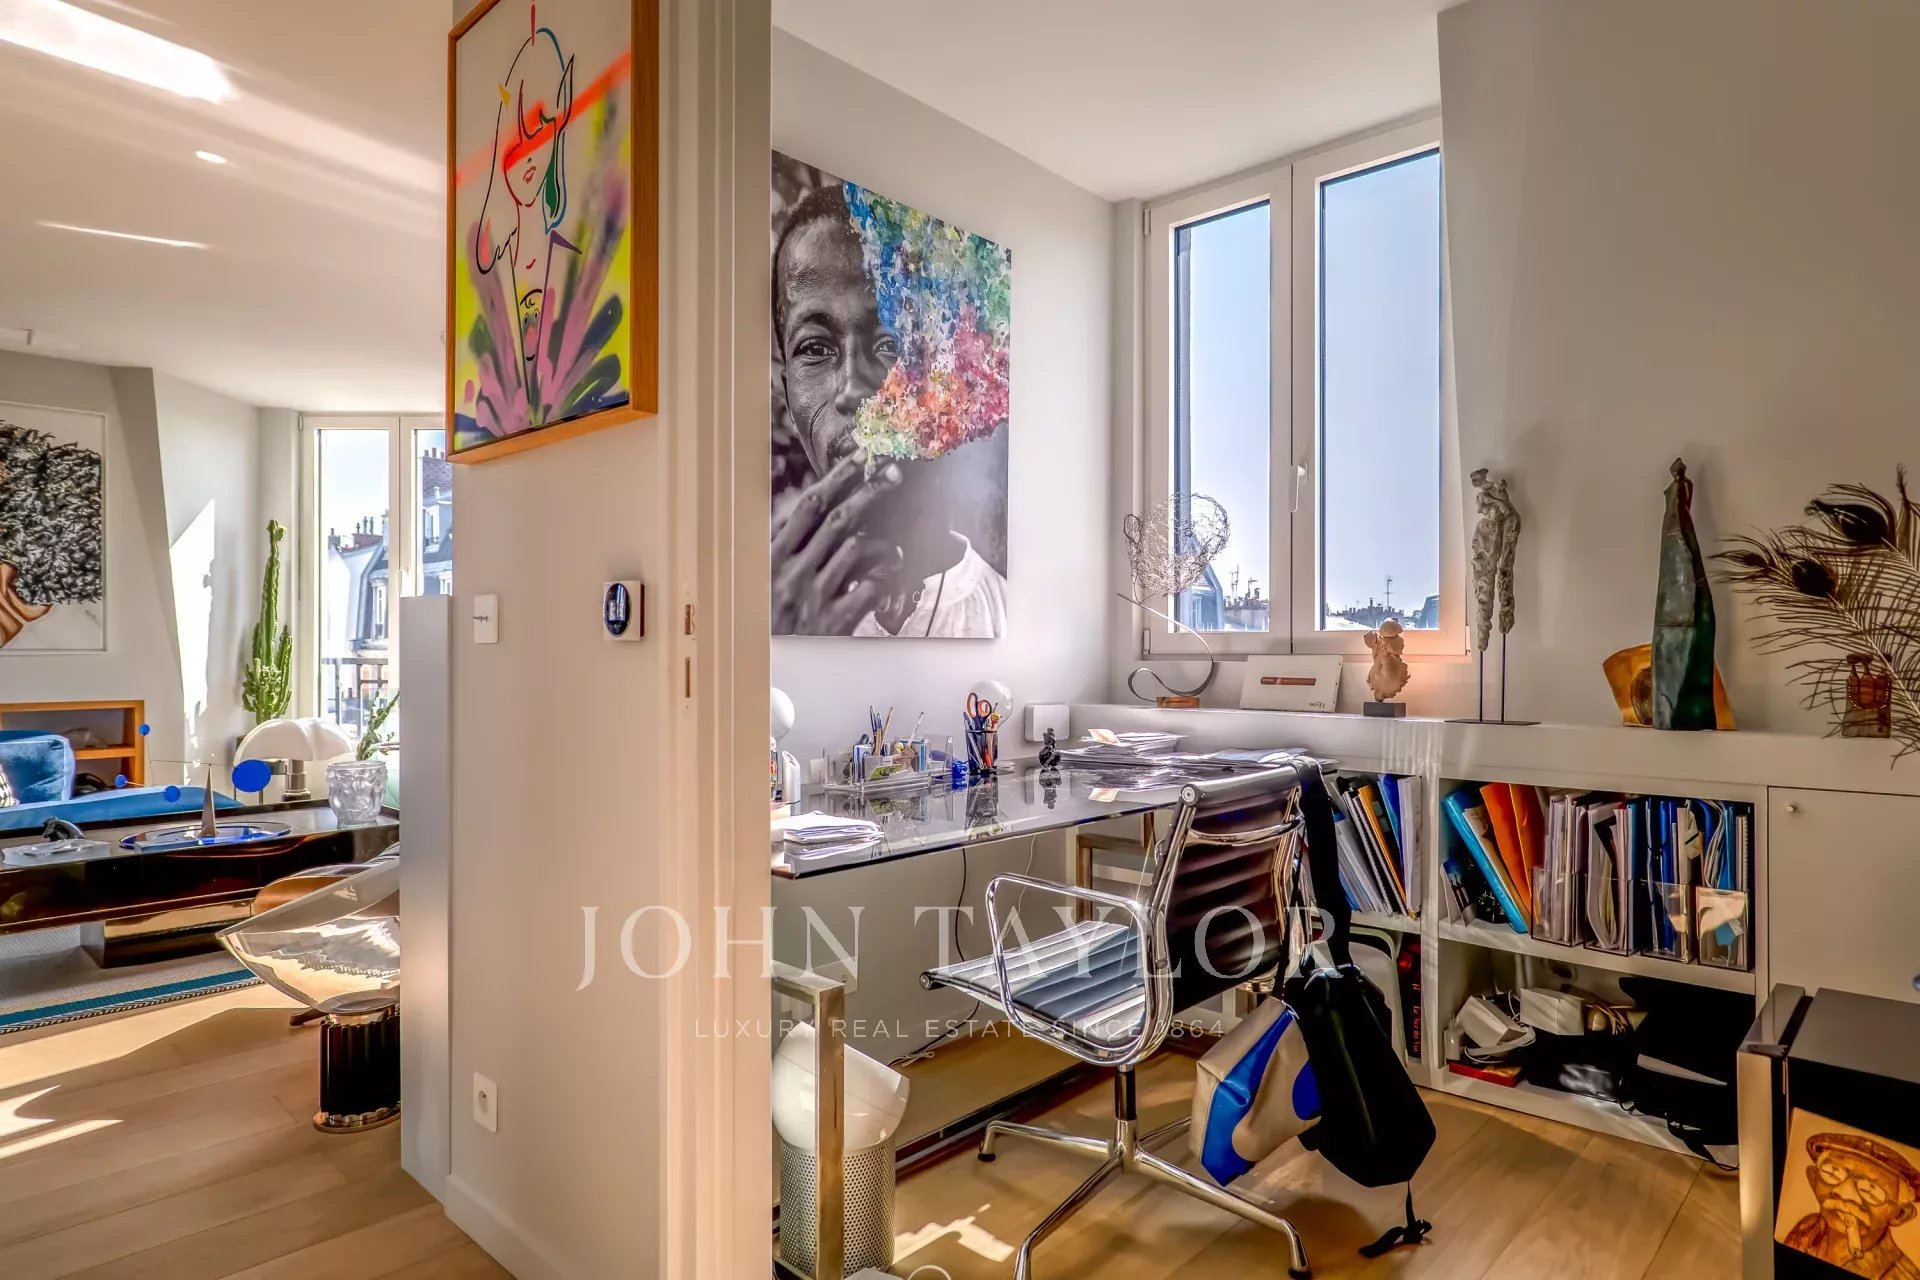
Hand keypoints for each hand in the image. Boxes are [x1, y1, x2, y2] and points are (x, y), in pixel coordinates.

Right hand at [772, 455, 902, 633]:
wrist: (763, 667)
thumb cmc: (767, 612)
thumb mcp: (763, 572)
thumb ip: (784, 537)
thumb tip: (802, 491)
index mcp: (772, 554)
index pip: (809, 505)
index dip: (837, 477)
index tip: (860, 457)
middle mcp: (793, 571)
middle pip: (839, 520)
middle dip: (869, 492)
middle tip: (893, 474)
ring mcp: (814, 596)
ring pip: (857, 550)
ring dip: (881, 541)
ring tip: (891, 545)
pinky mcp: (834, 622)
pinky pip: (868, 588)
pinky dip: (883, 576)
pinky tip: (888, 573)